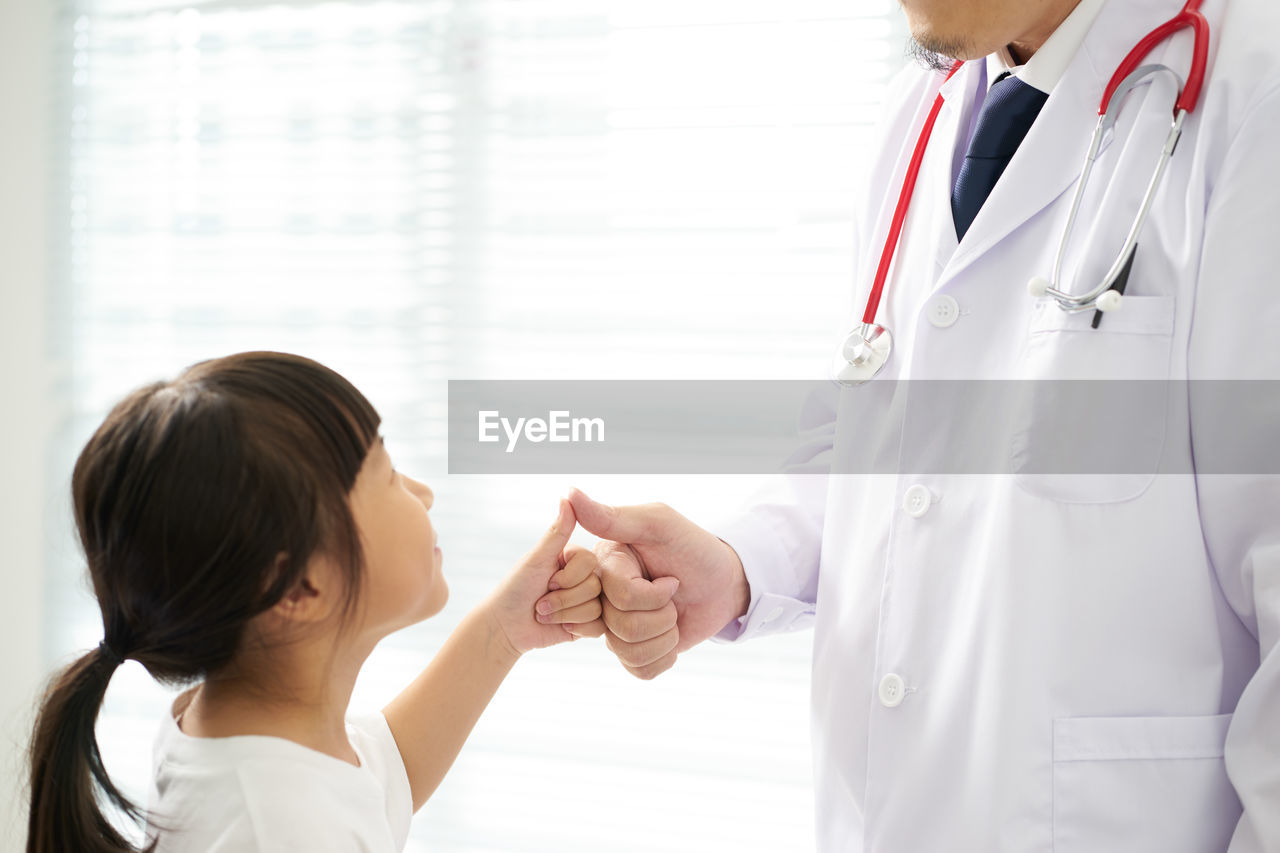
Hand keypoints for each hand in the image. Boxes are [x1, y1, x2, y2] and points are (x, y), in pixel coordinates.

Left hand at [483, 499, 604, 657]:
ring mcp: (588, 601)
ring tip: (545, 613)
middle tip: (541, 601)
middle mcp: (585, 577)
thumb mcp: (536, 558)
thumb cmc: (516, 589)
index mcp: (575, 558)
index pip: (590, 562)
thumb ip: (557, 531)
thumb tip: (568, 496)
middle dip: (563, 598)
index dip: (567, 576)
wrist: (506, 628)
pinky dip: (575, 628)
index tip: (546, 579)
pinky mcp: (589, 625)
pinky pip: (598, 627)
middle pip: (595, 586)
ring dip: (563, 614)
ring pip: (597, 607)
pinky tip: (560, 627)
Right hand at [536, 488, 748, 679]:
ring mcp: (615, 625)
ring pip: (628, 652)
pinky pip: (639, 671)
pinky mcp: (632, 651)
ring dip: (666, 637)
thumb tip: (567, 493)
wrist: (725, 583)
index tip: (670, 577)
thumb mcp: (659, 524)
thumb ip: (612, 516)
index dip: (652, 596)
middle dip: (662, 616)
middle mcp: (602, 596)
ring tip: (674, 615)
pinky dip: (665, 658)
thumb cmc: (694, 548)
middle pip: (621, 628)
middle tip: (674, 595)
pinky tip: (672, 638)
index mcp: (602, 565)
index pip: (618, 597)